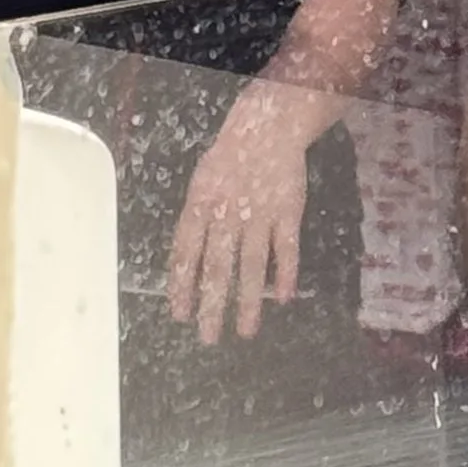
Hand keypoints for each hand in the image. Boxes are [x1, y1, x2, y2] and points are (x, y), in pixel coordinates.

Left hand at [167, 87, 307, 345]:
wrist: (267, 129)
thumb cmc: (228, 158)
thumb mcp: (200, 183)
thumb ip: (195, 220)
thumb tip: (186, 263)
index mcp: (201, 206)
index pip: (186, 253)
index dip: (182, 285)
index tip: (179, 314)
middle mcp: (227, 214)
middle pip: (217, 267)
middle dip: (211, 305)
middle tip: (207, 337)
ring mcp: (259, 215)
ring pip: (251, 265)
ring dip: (248, 301)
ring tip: (245, 331)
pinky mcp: (288, 213)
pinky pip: (286, 248)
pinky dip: (285, 273)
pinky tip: (282, 298)